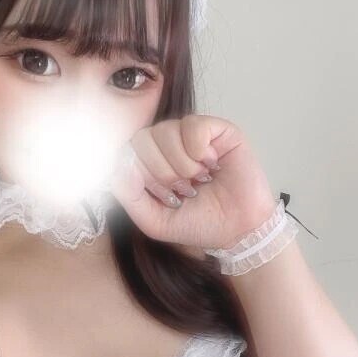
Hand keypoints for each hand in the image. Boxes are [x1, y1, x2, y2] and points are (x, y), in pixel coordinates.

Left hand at [108, 114, 278, 249]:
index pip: (127, 152)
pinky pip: (193, 125)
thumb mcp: (154, 221)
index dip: (142, 175)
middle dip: (161, 172)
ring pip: (166, 130)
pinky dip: (199, 150)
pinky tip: (212, 165)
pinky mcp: (218, 130)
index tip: (165, 196)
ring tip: (200, 180)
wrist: (238, 231)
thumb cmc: (199, 224)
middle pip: (143, 139)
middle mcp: (168, 144)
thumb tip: (119, 166)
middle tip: (185, 190)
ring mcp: (192, 135)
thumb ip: (130, 196)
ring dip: (182, 164)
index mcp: (150, 163)